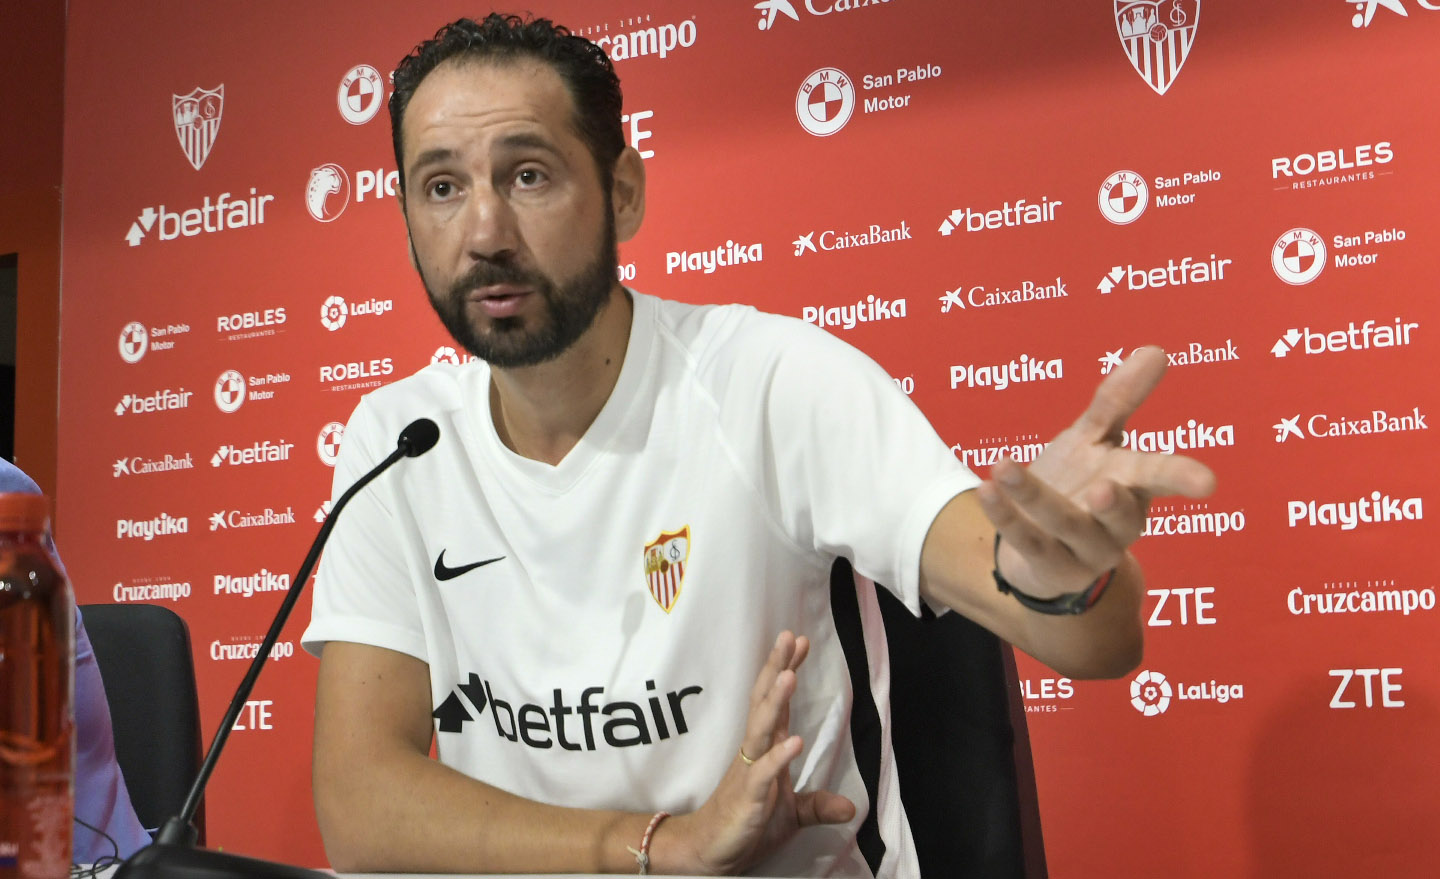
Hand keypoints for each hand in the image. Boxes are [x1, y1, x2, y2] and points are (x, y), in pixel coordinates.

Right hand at [665, 631, 854, 874]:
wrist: (711, 854)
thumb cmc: (747, 826)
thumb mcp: (790, 815)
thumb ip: (817, 806)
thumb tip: (851, 807)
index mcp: (765, 750)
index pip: (776, 703)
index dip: (786, 671)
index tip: (799, 642)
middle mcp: (755, 753)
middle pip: (765, 703)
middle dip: (777, 669)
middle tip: (788, 637)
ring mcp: (749, 772)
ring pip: (761, 729)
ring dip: (775, 702)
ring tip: (790, 674)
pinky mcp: (747, 797)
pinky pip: (762, 774)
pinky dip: (778, 758)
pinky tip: (794, 741)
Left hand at [976, 347, 1215, 598]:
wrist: (1045, 549)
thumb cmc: (1080, 484)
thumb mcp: (1098, 440)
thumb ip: (1121, 400)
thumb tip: (1156, 350)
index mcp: (1134, 487)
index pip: (1159, 478)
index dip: (1182, 478)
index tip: (1207, 483)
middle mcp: (1115, 525)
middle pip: (1119, 515)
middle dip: (1114, 505)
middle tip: (1104, 489)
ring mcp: (1082, 549)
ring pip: (1062, 524)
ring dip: (1034, 497)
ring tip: (1004, 467)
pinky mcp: (1047, 563)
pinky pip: (1026, 539)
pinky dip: (1005, 516)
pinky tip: (986, 488)